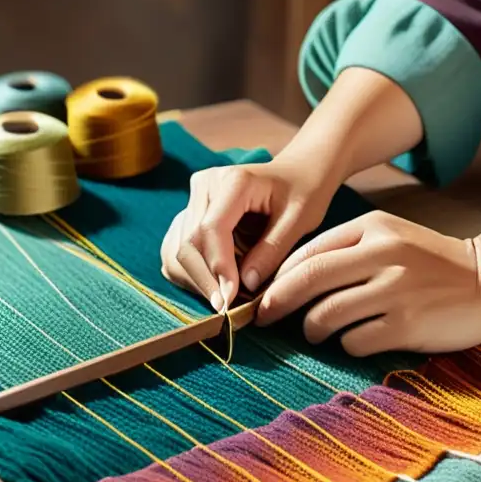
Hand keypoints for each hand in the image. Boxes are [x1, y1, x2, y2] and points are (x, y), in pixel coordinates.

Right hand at [160, 156, 339, 310]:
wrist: (297, 172)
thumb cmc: (303, 193)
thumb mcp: (300, 220)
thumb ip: (272, 251)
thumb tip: (244, 286)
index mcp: (234, 181)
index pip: (211, 228)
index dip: (218, 267)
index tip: (231, 299)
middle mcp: (205, 184)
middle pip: (189, 242)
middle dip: (206, 280)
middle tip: (228, 309)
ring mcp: (194, 197)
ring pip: (177, 248)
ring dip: (196, 279)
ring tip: (225, 298)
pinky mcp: (190, 211)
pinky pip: (177, 248)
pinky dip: (191, 273)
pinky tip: (214, 284)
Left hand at [256, 211, 480, 354]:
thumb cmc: (433, 263)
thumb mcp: (391, 237)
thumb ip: (346, 249)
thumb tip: (290, 278)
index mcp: (373, 228)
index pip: (307, 252)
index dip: (278, 277)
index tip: (264, 295)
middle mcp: (382, 254)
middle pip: (307, 280)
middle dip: (276, 303)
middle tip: (264, 318)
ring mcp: (394, 290)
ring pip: (325, 314)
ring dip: (311, 329)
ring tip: (315, 333)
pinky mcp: (406, 324)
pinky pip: (354, 341)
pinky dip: (346, 344)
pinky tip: (356, 340)